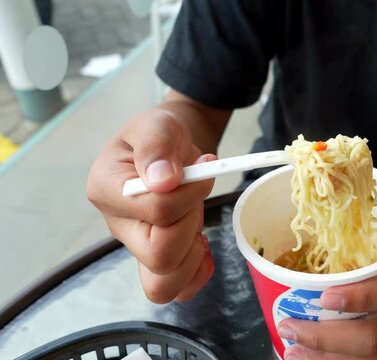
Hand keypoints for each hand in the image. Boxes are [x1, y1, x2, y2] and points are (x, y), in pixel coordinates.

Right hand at [87, 109, 214, 302]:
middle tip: (196, 197)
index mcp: (107, 190)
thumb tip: (163, 181)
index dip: (188, 194)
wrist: (168, 146)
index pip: (155, 211)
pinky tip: (202, 243)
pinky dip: (197, 272)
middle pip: (159, 256)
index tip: (203, 168)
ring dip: (194, 255)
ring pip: (163, 286)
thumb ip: (156, 148)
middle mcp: (119, 225)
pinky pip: (176, 289)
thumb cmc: (158, 135)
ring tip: (197, 223)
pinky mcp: (157, 257)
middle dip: (191, 224)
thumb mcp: (156, 125)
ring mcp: (137, 245)